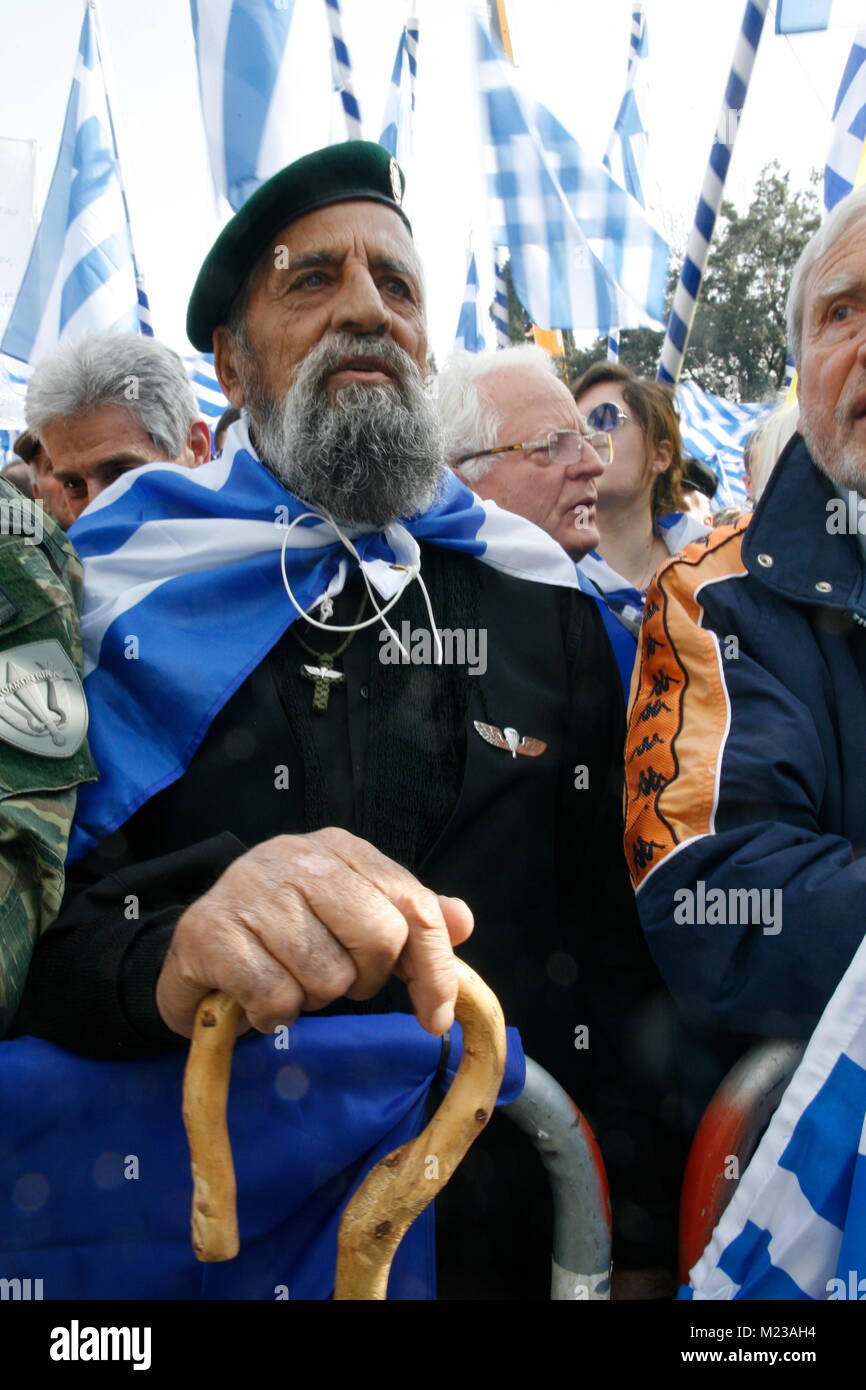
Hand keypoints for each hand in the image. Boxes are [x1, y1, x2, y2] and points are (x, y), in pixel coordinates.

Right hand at [156, 827, 473, 1039]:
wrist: (195, 948)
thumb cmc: (285, 932)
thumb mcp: (352, 916)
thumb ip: (409, 919)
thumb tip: (463, 921)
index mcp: (341, 848)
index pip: (413, 904)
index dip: (434, 967)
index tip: (434, 1018)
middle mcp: (297, 856)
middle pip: (380, 937)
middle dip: (364, 980)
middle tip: (334, 980)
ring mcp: (250, 888)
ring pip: (328, 975)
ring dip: (313, 998)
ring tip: (288, 982)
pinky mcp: (210, 931)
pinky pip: (276, 997)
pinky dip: (273, 1015)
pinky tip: (257, 999)